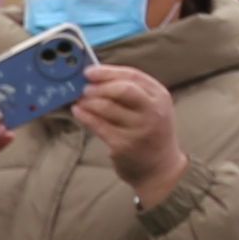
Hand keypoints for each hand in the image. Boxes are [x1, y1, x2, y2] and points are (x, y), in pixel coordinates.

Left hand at [70, 61, 190, 205]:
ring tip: (80, 100)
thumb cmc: (151, 133)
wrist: (160, 168)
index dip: (108, 72)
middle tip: (84, 88)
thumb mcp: (151, 108)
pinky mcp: (123, 144)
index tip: (89, 71)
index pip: (133, 76)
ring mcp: (139, 128)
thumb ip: (132, 92)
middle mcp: (152, 111)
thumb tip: (98, 77)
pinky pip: (98, 126)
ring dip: (88, 102)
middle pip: (122, 89)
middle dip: (99, 86)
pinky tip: (78, 111)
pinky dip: (84, 116)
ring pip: (107, 107)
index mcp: (160, 96)